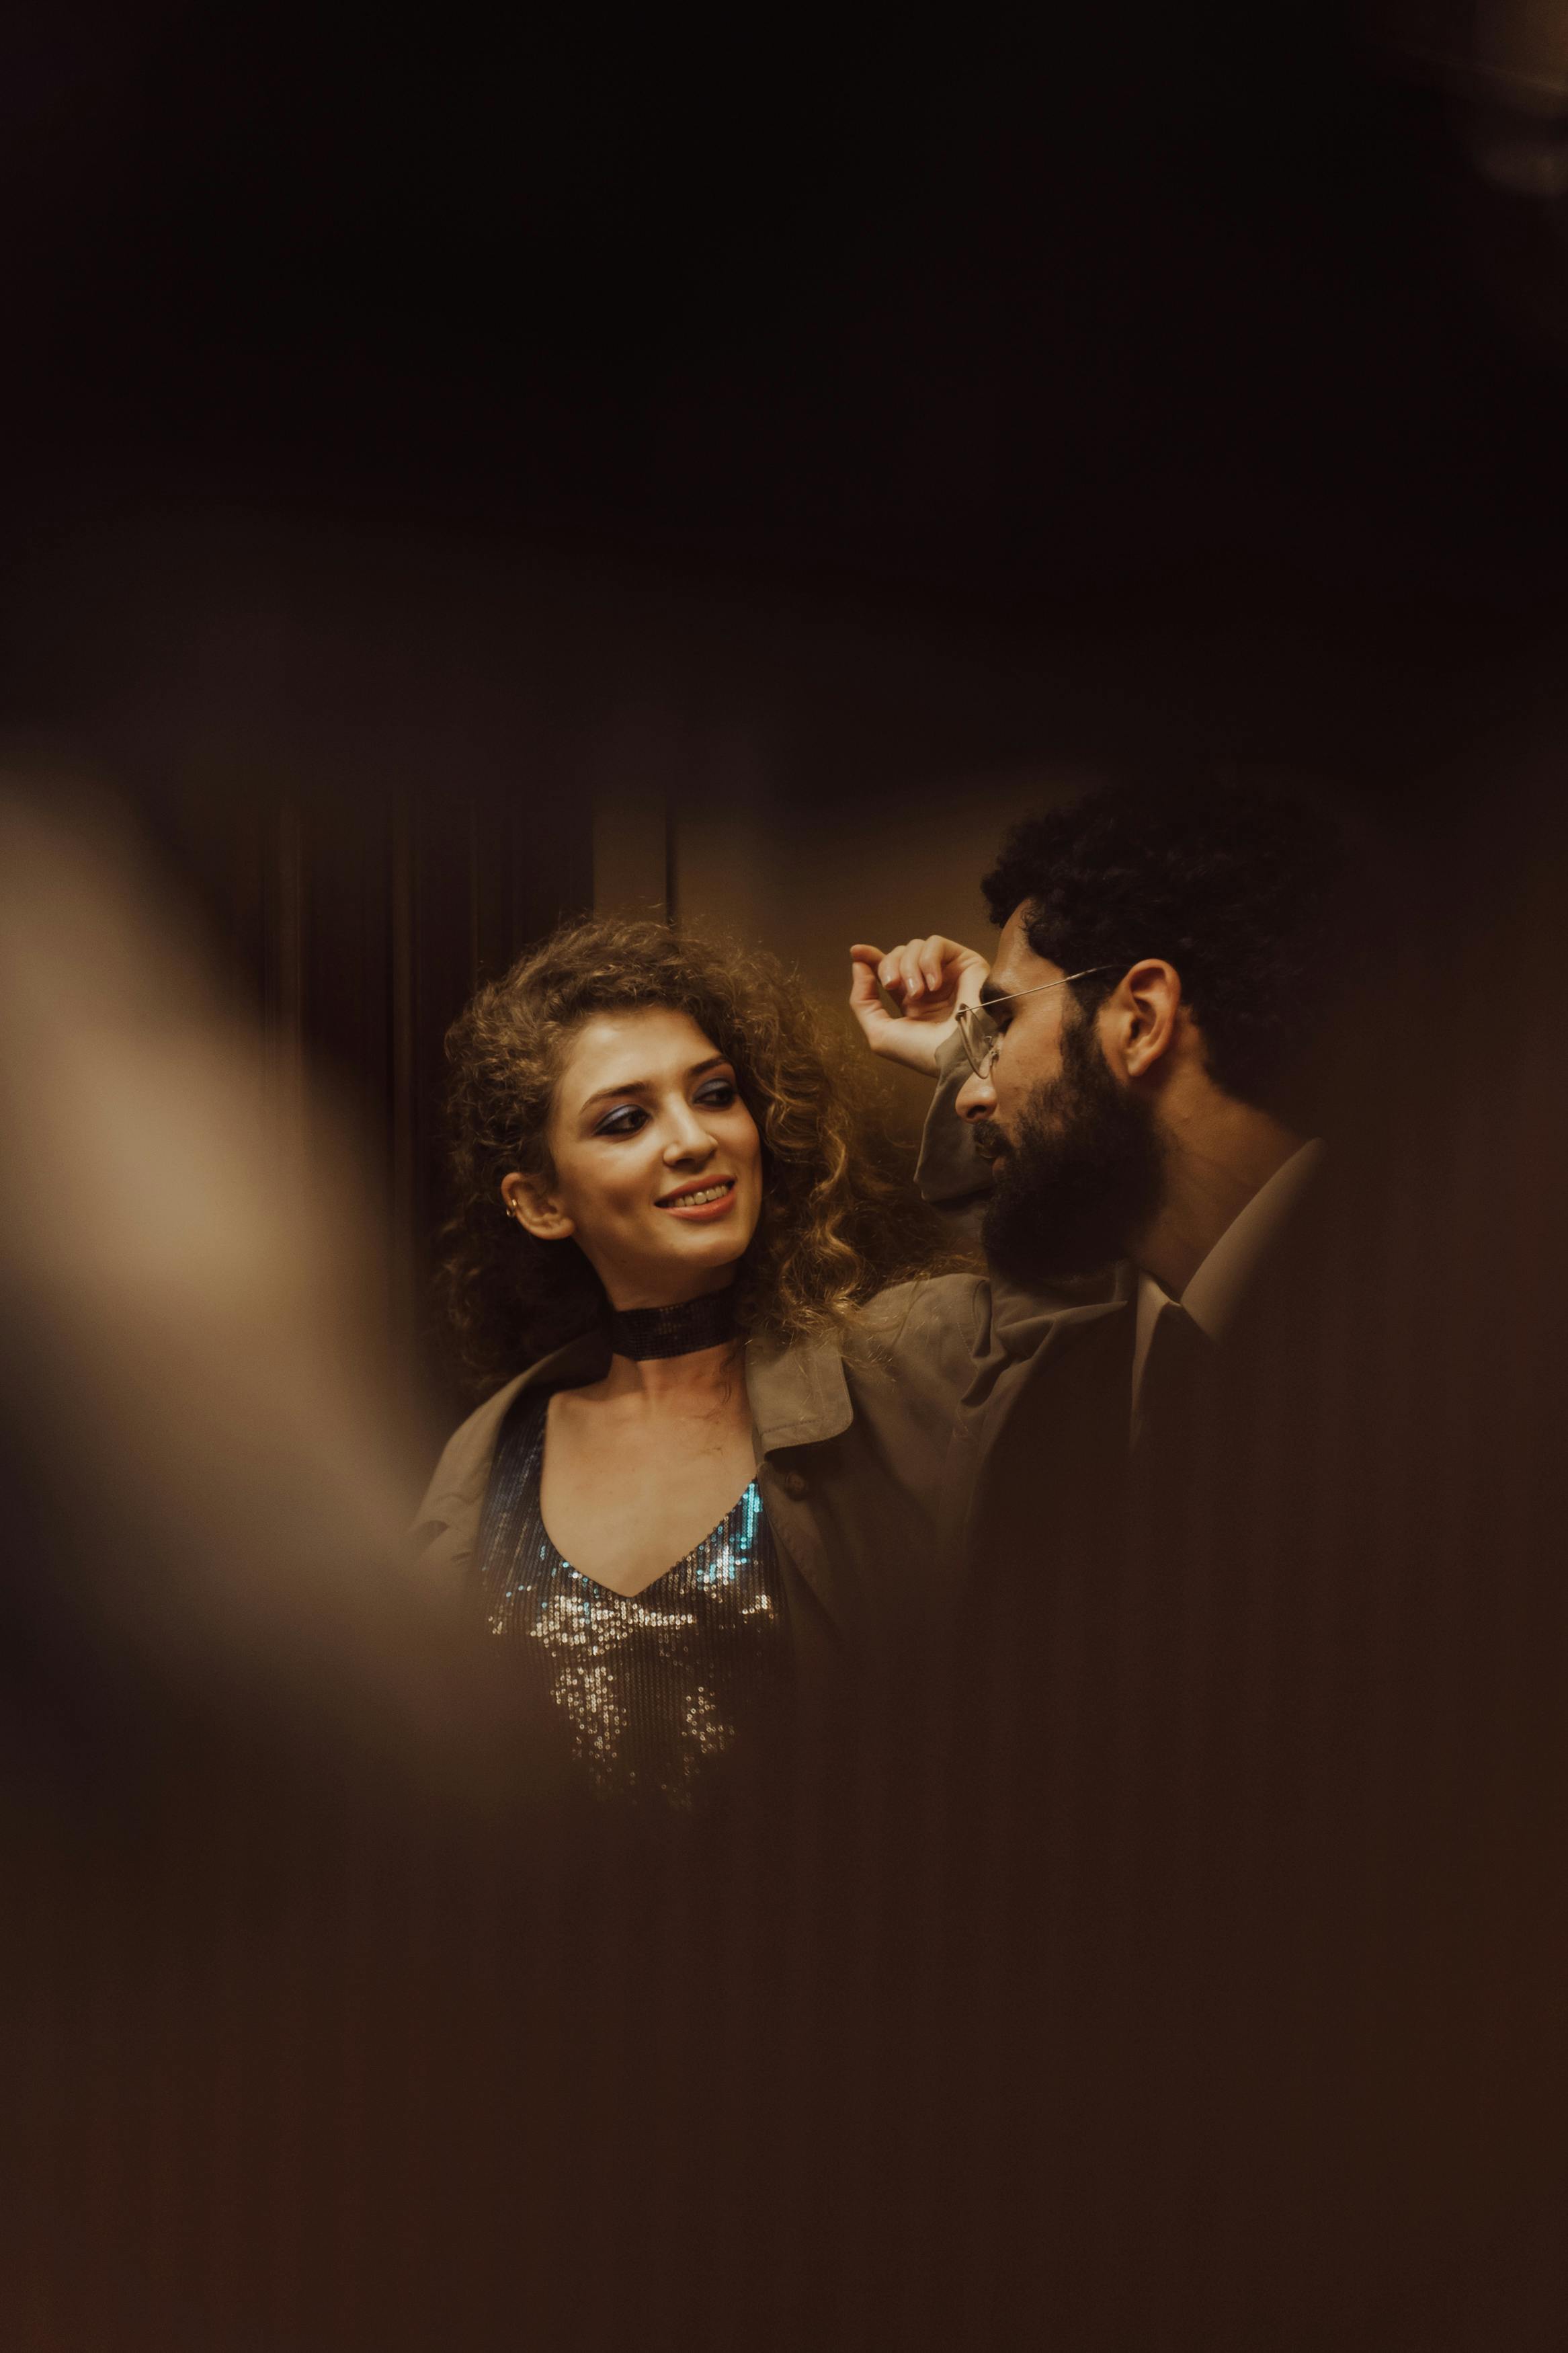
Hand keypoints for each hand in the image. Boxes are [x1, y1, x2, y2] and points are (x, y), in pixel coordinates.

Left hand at [848, 936, 989, 1074]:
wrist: (961, 1054)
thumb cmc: (924, 1051)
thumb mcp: (880, 1033)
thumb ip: (863, 1001)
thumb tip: (858, 965)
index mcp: (911, 1001)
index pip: (889, 969)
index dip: (871, 957)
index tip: (856, 952)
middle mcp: (929, 985)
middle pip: (898, 954)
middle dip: (888, 966)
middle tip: (891, 985)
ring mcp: (947, 973)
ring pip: (915, 946)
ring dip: (909, 967)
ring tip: (919, 993)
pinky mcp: (964, 962)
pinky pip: (936, 943)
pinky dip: (928, 961)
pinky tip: (935, 985)